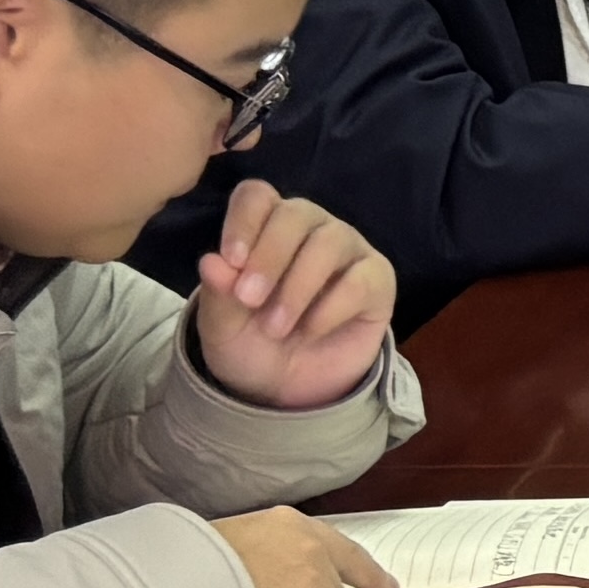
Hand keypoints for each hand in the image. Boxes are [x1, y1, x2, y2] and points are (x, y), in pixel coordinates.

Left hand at [189, 184, 395, 410]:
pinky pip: (361, 278)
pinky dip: (331, 307)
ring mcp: (348, 250)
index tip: (230, 261)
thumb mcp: (223, 328)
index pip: (257, 197)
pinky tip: (311, 331)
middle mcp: (310, 229)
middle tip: (249, 300)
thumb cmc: (251, 345)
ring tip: (276, 327)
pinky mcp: (377, 280)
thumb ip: (218, 294)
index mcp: (266, 228)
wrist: (288, 391)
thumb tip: (211, 261)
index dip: (244, 221)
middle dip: (270, 256)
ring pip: (329, 241)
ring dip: (298, 286)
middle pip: (295, 212)